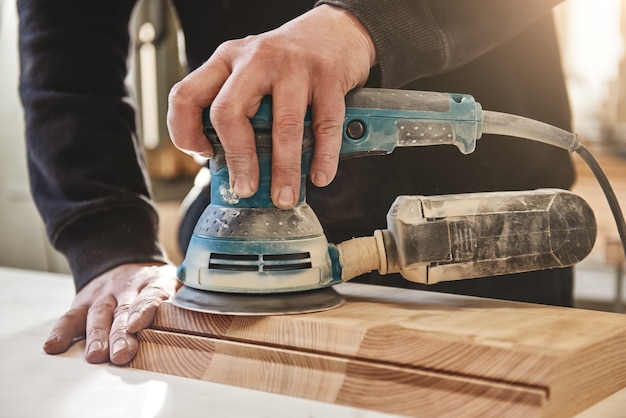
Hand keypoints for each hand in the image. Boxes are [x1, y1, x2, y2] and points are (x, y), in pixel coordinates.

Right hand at [43, 263, 178, 364]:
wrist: (126, 259)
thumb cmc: (156, 282)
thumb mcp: (178, 280)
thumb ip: (188, 293)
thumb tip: (206, 302)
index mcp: (154, 281)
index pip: (151, 294)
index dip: (145, 309)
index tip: (139, 324)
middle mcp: (127, 286)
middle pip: (123, 310)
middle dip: (121, 333)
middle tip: (122, 353)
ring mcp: (104, 294)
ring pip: (99, 314)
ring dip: (96, 336)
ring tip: (96, 355)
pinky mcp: (84, 302)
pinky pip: (72, 316)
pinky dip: (62, 330)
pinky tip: (55, 345)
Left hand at [167, 5, 375, 208]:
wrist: (337, 29)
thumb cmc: (290, 61)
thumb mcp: (252, 73)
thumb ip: (239, 108)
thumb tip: (234, 165)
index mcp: (227, 60)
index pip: (186, 95)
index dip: (185, 132)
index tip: (203, 155)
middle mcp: (255, 59)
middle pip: (229, 113)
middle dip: (237, 160)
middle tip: (246, 188)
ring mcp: (293, 65)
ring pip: (283, 126)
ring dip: (283, 170)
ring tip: (284, 196)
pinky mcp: (328, 75)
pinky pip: (324, 125)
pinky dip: (322, 158)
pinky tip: (319, 176)